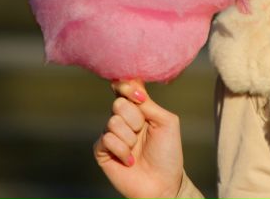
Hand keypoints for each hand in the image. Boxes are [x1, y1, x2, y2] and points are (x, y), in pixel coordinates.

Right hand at [94, 80, 183, 198]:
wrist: (163, 183)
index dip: (127, 86)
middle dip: (135, 119)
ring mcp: (111, 134)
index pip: (124, 87)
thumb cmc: (168, 153)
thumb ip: (149, 103)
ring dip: (130, 138)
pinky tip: (130, 161)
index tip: (139, 96)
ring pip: (113, 122)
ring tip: (137, 150)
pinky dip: (122, 151)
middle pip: (118, 104)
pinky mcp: (101, 150)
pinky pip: (106, 139)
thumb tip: (132, 85)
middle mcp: (123, 119)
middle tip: (143, 132)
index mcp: (138, 109)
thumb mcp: (167, 122)